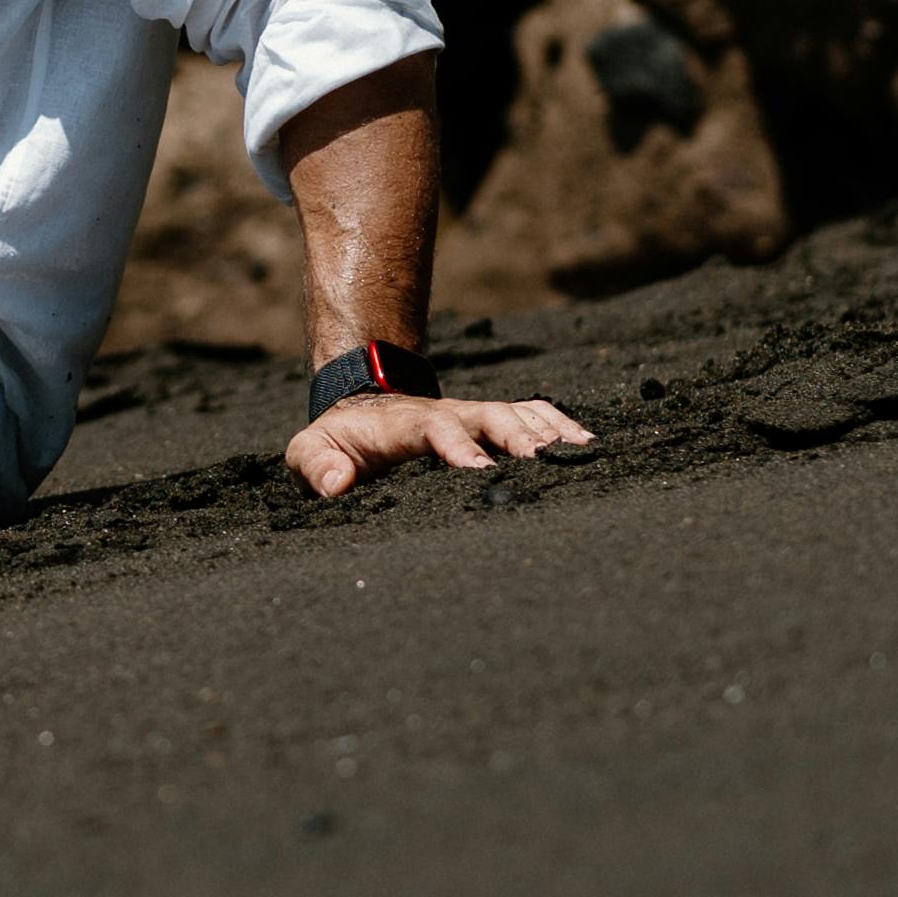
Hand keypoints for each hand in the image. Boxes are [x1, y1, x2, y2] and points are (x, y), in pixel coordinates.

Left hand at [285, 390, 594, 500]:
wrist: (361, 414)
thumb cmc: (338, 444)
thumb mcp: (310, 452)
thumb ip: (316, 465)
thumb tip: (336, 483)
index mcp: (406, 425)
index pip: (435, 429)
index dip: (457, 446)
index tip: (479, 470)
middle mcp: (449, 416)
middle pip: (488, 415)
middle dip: (514, 435)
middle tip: (539, 460)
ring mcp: (474, 417)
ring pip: (516, 413)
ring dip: (545, 430)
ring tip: (578, 452)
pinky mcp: (492, 424)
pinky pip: (532, 415)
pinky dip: (559, 425)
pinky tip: (587, 445)